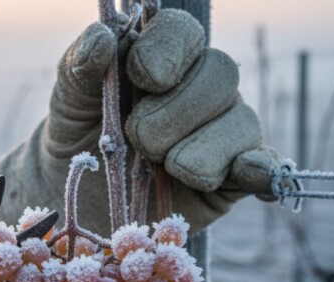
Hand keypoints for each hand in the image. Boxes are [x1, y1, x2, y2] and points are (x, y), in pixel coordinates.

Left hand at [0, 9, 280, 233]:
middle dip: (175, 110)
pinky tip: (245, 172)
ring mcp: (222, 132)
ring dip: (197, 150)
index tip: (142, 77)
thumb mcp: (69, 98)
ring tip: (162, 167)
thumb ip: (81, 65)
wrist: (79, 197)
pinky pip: (264, 167)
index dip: (168, 50)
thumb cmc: (78, 136)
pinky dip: (259, 170)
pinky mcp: (232, 178)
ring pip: (241, 122)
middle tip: (137, 137)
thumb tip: (104, 39)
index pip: (184, 31)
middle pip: (220, 74)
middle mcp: (201, 87)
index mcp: (162, 56)